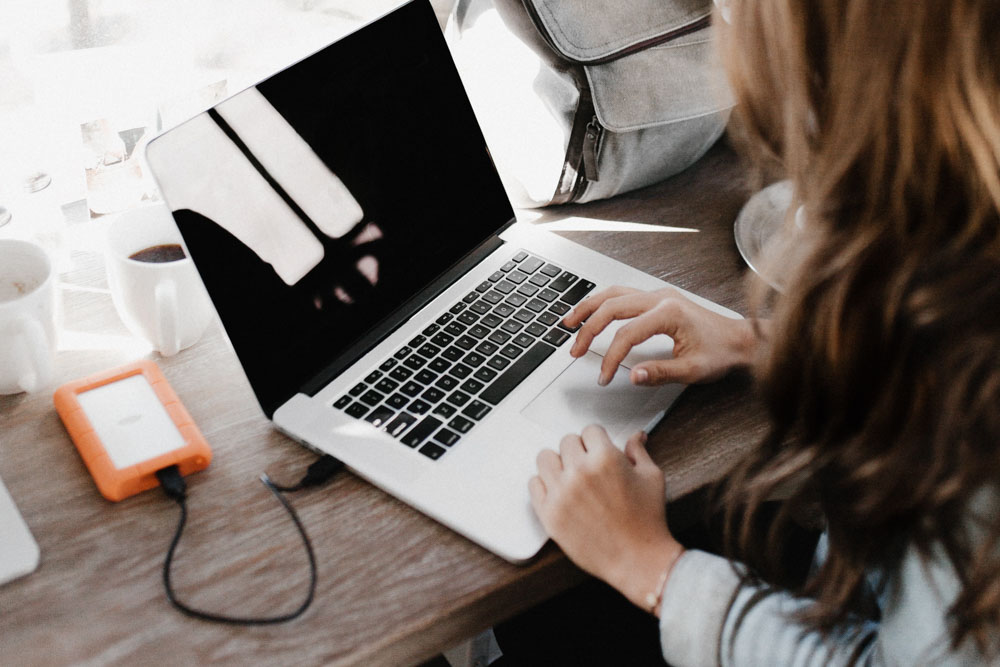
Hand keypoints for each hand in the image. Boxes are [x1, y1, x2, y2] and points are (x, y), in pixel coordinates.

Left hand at [529, 425, 683, 614]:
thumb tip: (637, 436)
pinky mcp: (549, 514)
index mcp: (605, 458)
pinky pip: (534, 484)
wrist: (637, 560)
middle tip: (588, 466)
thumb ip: (638, 452)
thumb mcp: (651, 478)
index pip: (589, 430)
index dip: (597, 440)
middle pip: (566, 441)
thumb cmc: (647, 521)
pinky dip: (544, 484)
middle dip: (579, 450)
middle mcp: (580, 472)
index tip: (599, 449)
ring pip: (545, 458)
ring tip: (570, 476)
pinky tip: (559, 492)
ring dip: (558, 463)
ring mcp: (561, 493)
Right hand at [562, 286, 758, 385]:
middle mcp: (661, 298)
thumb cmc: (721, 352)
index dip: (610, 357)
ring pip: (613, 294)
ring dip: (589, 308)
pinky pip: (622, 294)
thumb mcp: (693, 370)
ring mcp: (658, 295)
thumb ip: (661, 373)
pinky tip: (592, 312)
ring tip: (569, 323)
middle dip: (588, 330)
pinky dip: (602, 303)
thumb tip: (633, 375)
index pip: (626, 334)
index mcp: (669, 313)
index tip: (604, 376)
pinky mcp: (658, 298)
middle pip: (612, 307)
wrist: (740, 339)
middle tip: (575, 350)